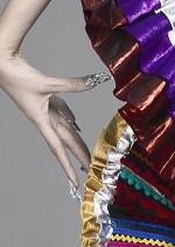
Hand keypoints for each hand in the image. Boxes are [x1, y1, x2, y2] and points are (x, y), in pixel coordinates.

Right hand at [0, 52, 109, 189]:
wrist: (2, 64)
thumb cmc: (17, 76)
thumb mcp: (46, 83)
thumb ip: (71, 85)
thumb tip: (93, 82)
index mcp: (41, 121)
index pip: (58, 148)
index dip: (67, 166)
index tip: (75, 182)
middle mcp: (43, 118)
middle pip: (65, 142)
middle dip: (78, 156)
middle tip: (92, 170)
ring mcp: (43, 110)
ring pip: (65, 129)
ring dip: (76, 141)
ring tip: (88, 152)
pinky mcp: (44, 99)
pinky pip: (60, 112)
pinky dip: (69, 117)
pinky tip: (76, 123)